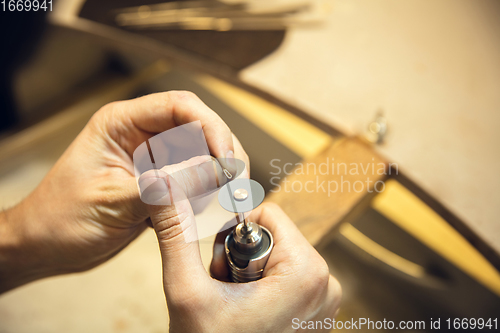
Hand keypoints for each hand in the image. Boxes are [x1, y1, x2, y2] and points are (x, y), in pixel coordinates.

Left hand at [0, 91, 248, 292]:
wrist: (46, 247)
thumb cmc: (61, 220)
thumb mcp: (114, 202)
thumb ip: (165, 187)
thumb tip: (215, 171)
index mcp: (122, 123)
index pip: (180, 106)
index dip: (211, 127)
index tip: (227, 159)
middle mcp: (141, 135)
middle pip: (199, 128)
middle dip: (222, 154)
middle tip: (233, 186)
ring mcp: (154, 159)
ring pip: (203, 155)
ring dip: (215, 178)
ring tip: (210, 205)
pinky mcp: (161, 182)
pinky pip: (196, 180)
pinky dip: (204, 196)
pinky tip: (195, 215)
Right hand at [145, 177, 340, 332]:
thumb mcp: (186, 291)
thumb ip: (174, 232)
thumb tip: (159, 183)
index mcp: (307, 270)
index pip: (267, 213)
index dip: (235, 235)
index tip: (222, 269)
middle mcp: (326, 282)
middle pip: (273, 235)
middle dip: (242, 258)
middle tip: (227, 293)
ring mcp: (325, 300)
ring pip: (277, 255)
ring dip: (249, 274)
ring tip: (236, 307)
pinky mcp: (318, 311)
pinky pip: (287, 276)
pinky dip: (263, 287)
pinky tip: (249, 314)